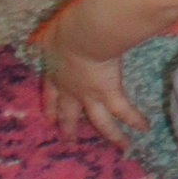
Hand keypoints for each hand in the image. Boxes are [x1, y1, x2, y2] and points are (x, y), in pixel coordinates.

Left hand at [37, 27, 144, 146]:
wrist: (83, 36)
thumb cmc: (65, 31)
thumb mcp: (49, 35)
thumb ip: (43, 40)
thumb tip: (33, 41)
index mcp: (56, 75)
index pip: (51, 94)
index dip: (50, 107)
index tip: (49, 120)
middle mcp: (73, 91)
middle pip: (70, 114)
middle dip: (69, 128)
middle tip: (69, 142)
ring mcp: (92, 96)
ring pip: (101, 122)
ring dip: (112, 136)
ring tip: (121, 147)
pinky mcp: (110, 93)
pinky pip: (124, 110)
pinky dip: (135, 119)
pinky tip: (145, 128)